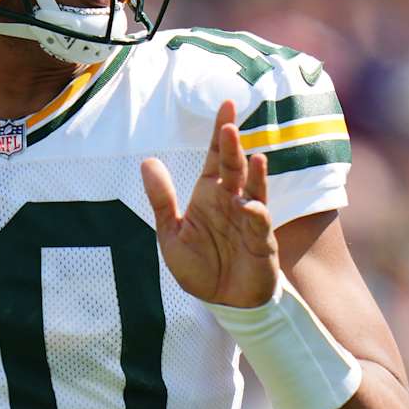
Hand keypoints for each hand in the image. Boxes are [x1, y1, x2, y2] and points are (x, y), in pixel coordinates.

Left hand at [141, 99, 277, 307]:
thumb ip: (161, 199)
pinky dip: (255, 214)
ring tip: (254, 157)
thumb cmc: (199, 267)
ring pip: (254, 190)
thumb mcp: (171, 234)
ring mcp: (249, 219)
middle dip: (233, 146)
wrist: (222, 302)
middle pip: (234, 167)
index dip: (220, 133)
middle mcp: (232, 201)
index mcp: (209, 195)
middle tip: (229, 123)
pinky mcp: (261, 241)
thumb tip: (146, 161)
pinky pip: (259, 223)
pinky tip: (248, 206)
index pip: (216, 157)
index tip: (226, 106)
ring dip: (254, 174)